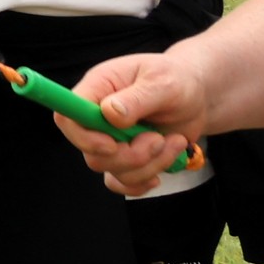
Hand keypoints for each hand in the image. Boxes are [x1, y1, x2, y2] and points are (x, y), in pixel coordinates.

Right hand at [57, 50, 204, 193]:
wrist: (196, 98)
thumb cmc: (177, 80)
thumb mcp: (163, 82)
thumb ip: (137, 98)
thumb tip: (110, 113)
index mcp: (98, 89)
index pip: (67, 117)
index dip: (84, 137)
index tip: (114, 144)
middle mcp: (97, 117)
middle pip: (91, 153)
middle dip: (130, 155)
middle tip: (159, 139)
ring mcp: (110, 140)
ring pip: (111, 170)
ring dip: (149, 164)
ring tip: (174, 142)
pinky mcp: (124, 158)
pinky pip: (120, 183)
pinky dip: (143, 181)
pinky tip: (162, 165)